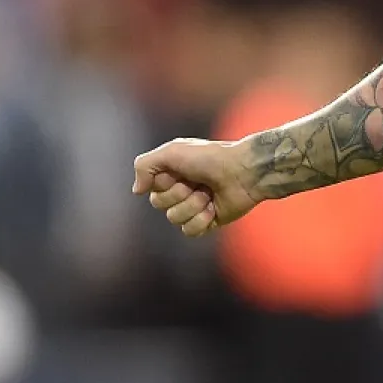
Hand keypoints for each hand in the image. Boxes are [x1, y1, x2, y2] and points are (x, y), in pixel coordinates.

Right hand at [132, 138, 260, 236]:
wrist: (245, 171)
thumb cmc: (211, 157)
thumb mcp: (172, 151)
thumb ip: (144, 165)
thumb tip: (137, 190)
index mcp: (173, 173)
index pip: (151, 189)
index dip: (164, 182)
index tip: (179, 172)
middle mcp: (182, 189)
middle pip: (159, 204)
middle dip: (178, 193)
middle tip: (198, 182)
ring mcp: (195, 206)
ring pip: (174, 219)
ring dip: (192, 205)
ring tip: (209, 193)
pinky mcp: (208, 221)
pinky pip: (189, 231)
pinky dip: (201, 220)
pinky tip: (213, 209)